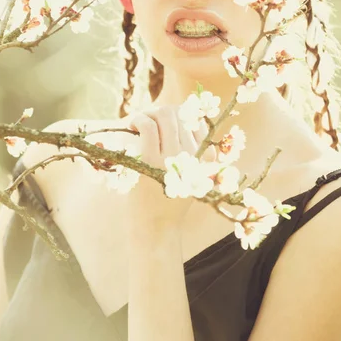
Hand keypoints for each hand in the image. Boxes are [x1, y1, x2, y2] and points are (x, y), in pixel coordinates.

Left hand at [126, 105, 216, 232]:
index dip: (178, 113)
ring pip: (164, 115)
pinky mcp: (151, 160)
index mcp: (208, 158)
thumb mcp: (192, 175)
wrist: (155, 228)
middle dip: (161, 112)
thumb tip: (184, 112)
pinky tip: (132, 126)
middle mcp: (195, 155)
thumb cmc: (169, 199)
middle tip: (148, 120)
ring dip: (149, 113)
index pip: (196, 119)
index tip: (164, 120)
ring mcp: (174, 157)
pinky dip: (138, 119)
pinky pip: (148, 126)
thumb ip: (192, 149)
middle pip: (179, 113)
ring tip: (138, 123)